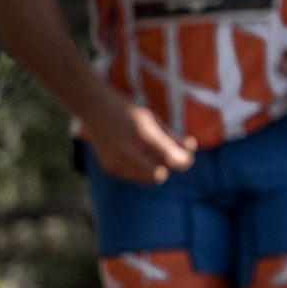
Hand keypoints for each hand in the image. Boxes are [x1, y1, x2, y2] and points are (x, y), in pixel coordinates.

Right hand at [79, 90, 196, 183]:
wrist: (94, 107)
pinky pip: (134, 178)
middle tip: (171, 157)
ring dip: (156, 170)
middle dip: (168, 167)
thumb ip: (172, 136)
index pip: (171, 158)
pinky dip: (142, 171)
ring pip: (147, 179)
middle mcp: (127, 149)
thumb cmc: (129, 112)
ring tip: (153, 155)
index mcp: (142, 134)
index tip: (186, 157)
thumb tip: (192, 148)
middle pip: (159, 174)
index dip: (184, 161)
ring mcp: (115, 160)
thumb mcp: (153, 119)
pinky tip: (139, 158)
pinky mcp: (109, 167)